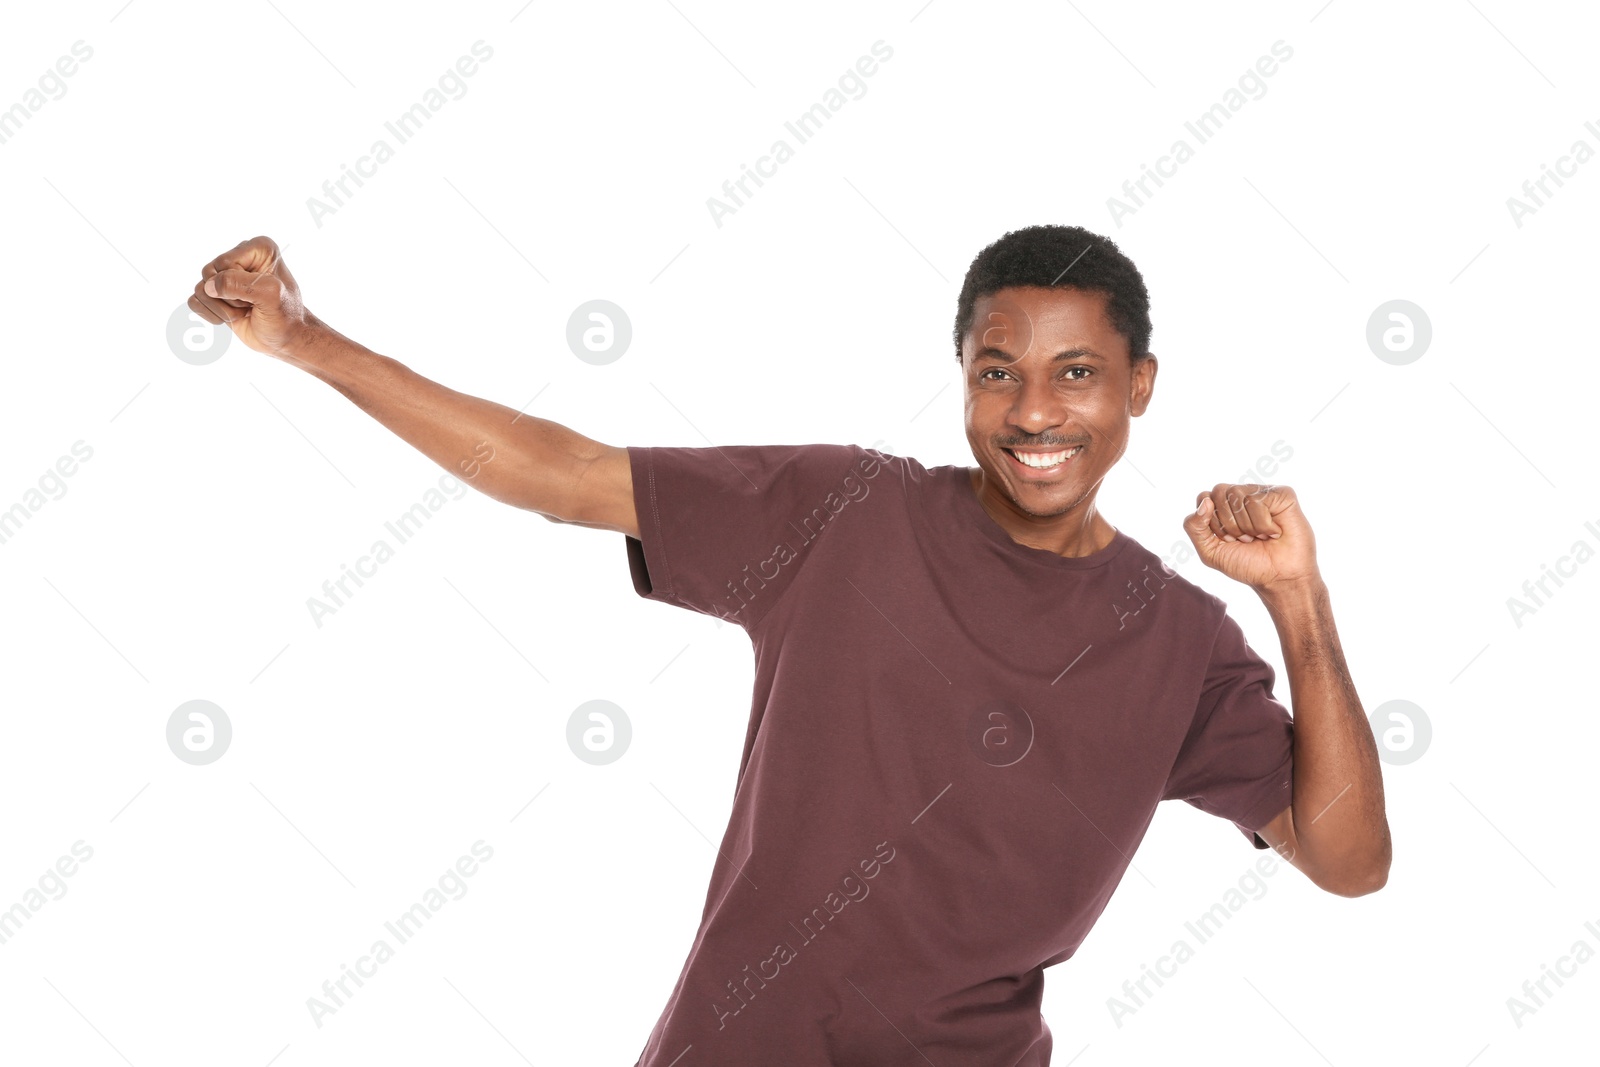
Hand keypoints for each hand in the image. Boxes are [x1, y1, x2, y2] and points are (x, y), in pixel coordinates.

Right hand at [188, 236, 320, 361]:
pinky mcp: (214, 293)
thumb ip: (240, 284)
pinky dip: (211, 315)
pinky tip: (231, 318)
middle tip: (252, 305)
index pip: (225, 263)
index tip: (262, 295)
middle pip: (209, 274)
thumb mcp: (270, 296)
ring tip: (245, 311)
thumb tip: (208, 286)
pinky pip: (194, 301)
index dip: (240, 285)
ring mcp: (224, 275)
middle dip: (230, 297)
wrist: (285, 340)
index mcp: (258, 248)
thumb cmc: (285, 317)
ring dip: (223, 309)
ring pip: (200, 289)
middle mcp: (239, 256)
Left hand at [1182, 483, 1317, 590]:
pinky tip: (1274, 532)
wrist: (1278, 578)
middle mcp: (1241, 496)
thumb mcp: (1210, 551)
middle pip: (1218, 492)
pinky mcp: (1282, 494)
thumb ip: (1194, 527)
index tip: (1228, 540)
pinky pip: (1258, 499)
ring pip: (1237, 494)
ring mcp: (1262, 493)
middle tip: (1245, 539)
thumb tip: (1205, 501)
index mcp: (1223, 506)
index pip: (1204, 498)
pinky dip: (1263, 523)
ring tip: (1260, 537)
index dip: (1213, 523)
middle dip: (1228, 524)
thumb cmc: (1247, 564)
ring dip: (1247, 525)